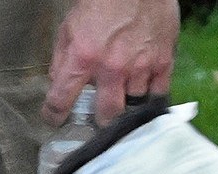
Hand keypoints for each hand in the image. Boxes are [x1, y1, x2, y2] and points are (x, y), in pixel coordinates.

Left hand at [46, 0, 178, 124]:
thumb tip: (58, 82)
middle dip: (101, 119)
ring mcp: (140, 66)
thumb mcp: (69, 27)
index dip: (54, 115)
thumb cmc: (102, 2)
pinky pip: (158, 92)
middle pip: (107, 114)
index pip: (61, 100)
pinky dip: (150, 96)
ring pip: (134, 105)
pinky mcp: (163, 61)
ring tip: (123, 97)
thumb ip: (62, 58)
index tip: (55, 118)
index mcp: (83, 58)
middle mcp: (112, 68)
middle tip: (98, 114)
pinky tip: (143, 92)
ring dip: (126, 103)